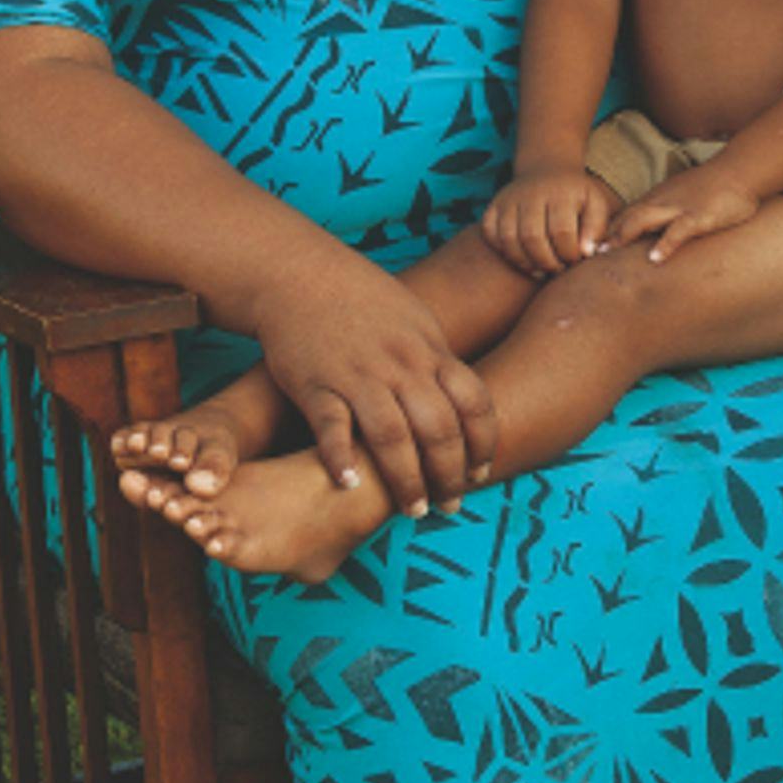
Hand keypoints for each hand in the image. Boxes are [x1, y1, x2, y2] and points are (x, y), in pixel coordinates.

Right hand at [252, 251, 496, 515]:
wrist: (298, 273)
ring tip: (413, 509)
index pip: (474, 402)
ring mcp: (358, 373)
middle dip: (450, 474)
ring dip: (406, 480)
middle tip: (450, 505)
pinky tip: (350, 484)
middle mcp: (400, 364)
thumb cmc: (360, 300)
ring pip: (392, 436)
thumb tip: (465, 402)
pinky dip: (341, 457)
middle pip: (439, 428)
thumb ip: (438, 361)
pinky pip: (332, 426)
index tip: (481, 473)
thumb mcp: (413, 321)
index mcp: (429, 349)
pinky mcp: (315, 382)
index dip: (484, 443)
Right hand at [482, 164, 617, 276]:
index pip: (562, 231)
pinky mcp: (493, 206)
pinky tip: (523, 258)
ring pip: (509, 239)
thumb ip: (597, 229)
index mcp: (560, 192)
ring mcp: (508, 199)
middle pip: (532, 237)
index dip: (569, 254)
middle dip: (547, 262)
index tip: (574, 261)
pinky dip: (503, 252)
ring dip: (525, 263)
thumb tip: (586, 253)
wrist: (547, 171)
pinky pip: (490, 234)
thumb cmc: (575, 197)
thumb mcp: (595, 205)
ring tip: (541, 269)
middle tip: (557, 269)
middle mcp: (531, 193)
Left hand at [603, 163, 760, 261]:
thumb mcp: (682, 196)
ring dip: (624, 236)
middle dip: (606, 235)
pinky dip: (666, 244)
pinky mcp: (699, 216)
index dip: (607, 230)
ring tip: (607, 255)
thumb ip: (664, 211)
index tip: (590, 247)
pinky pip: (679, 230)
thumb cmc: (713, 186)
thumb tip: (651, 232)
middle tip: (587, 254)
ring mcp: (680, 208)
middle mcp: (663, 202)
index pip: (625, 215)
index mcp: (658, 199)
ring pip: (644, 219)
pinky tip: (655, 258)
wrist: (739, 170)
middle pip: (627, 217)